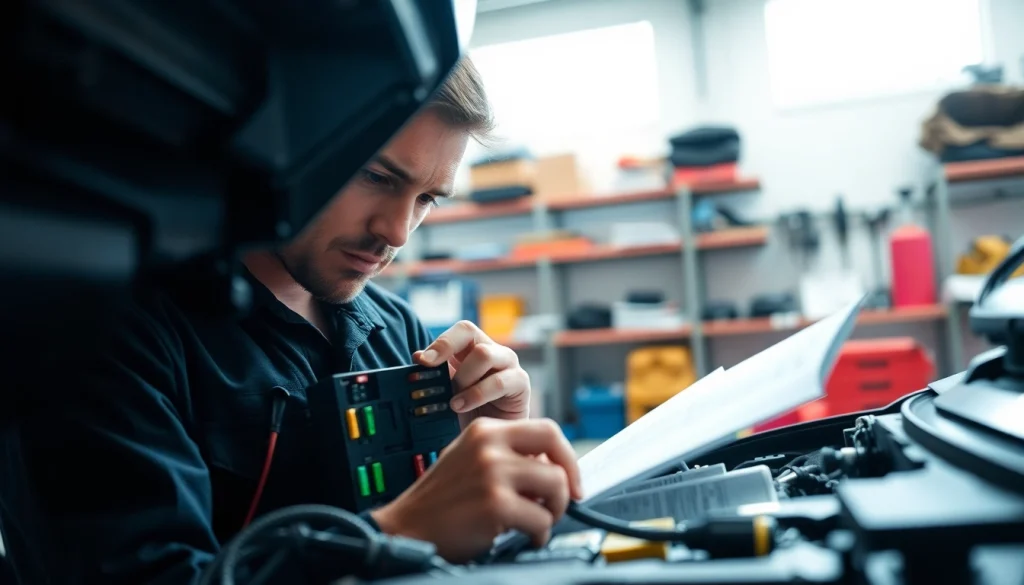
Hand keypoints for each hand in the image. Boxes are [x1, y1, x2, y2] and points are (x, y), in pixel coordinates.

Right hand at [370, 418, 582, 561]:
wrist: (405, 528)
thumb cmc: (441, 501)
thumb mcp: (470, 459)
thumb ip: (506, 455)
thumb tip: (552, 468)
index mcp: (486, 430)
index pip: (547, 430)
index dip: (567, 457)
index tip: (571, 480)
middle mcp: (490, 445)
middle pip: (557, 456)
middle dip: (568, 484)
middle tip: (562, 503)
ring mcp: (493, 473)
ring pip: (556, 487)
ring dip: (553, 512)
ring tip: (536, 523)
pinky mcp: (495, 504)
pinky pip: (541, 520)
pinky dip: (539, 534)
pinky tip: (523, 537)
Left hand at [414, 320, 529, 425]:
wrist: (492, 438)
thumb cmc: (470, 412)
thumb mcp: (448, 391)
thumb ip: (436, 373)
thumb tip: (418, 356)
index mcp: (474, 348)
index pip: (461, 330)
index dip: (441, 341)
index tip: (421, 360)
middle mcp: (493, 350)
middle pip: (470, 332)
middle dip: (446, 353)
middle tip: (433, 375)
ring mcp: (509, 364)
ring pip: (484, 354)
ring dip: (463, 377)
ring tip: (452, 401)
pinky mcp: (520, 382)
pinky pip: (499, 382)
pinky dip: (476, 395)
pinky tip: (462, 406)